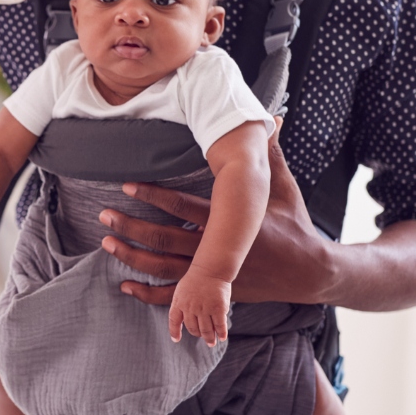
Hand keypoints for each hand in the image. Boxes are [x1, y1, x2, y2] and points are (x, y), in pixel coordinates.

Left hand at [99, 118, 334, 305]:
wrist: (311, 272)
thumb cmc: (294, 224)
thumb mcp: (284, 187)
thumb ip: (271, 153)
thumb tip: (271, 118)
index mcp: (232, 222)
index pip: (183, 208)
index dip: (154, 197)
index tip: (127, 186)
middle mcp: (219, 250)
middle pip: (166, 239)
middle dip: (132, 227)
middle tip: (104, 214)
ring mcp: (215, 276)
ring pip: (164, 269)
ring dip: (133, 257)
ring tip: (107, 243)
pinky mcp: (215, 293)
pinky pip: (176, 296)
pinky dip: (148, 294)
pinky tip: (124, 285)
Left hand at [168, 269, 230, 343]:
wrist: (211, 269)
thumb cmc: (196, 279)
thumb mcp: (182, 290)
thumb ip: (180, 304)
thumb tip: (181, 320)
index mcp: (179, 303)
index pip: (174, 321)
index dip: (174, 331)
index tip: (176, 339)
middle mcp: (190, 308)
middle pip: (192, 328)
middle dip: (197, 334)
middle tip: (203, 337)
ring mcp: (204, 309)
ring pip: (206, 330)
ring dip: (209, 338)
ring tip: (211, 342)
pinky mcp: (218, 309)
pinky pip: (219, 326)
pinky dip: (221, 333)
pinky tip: (222, 337)